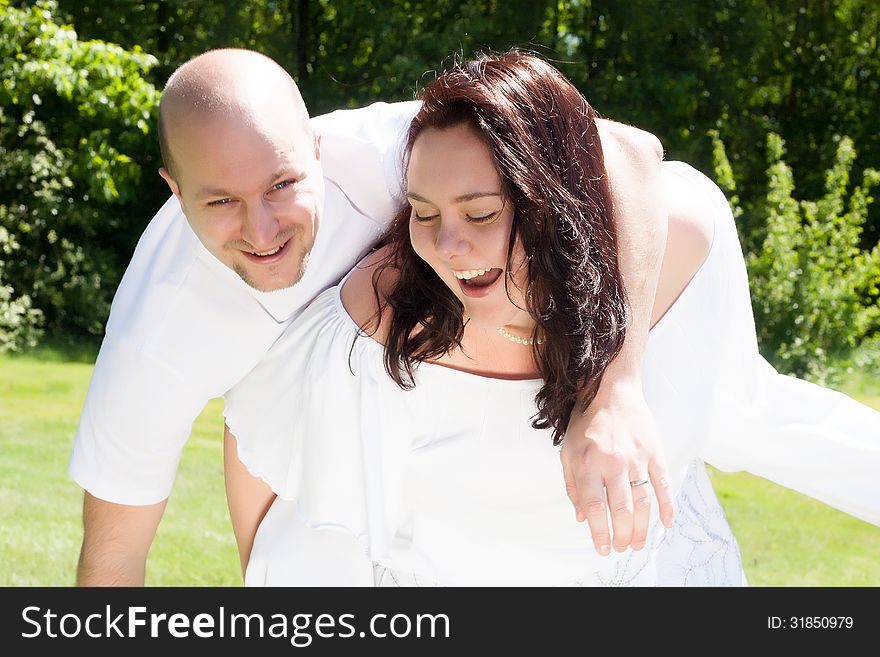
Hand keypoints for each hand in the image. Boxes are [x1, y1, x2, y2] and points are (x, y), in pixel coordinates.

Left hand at [561, 379, 673, 554]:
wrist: (611, 390)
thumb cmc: (586, 424)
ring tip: (638, 544)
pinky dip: (668, 506)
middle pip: (621, 510)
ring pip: (643, 502)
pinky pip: (664, 484)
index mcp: (588, 463)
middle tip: (621, 548)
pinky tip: (667, 523)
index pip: (595, 507)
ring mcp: (637, 457)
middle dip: (622, 536)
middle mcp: (613, 462)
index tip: (602, 548)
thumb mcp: (568, 452)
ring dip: (642, 528)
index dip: (599, 532)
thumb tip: (582, 518)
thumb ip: (573, 486)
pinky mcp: (654, 452)